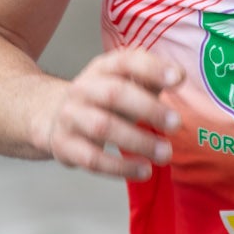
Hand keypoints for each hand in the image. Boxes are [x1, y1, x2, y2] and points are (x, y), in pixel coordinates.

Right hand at [32, 49, 183, 181]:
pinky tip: (144, 171)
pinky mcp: (64, 145)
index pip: (126, 61)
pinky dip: (121, 167)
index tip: (178, 78)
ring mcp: (70, 116)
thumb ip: (150, 80)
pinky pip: (92, 159)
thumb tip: (178, 77)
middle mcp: (83, 88)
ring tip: (165, 153)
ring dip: (138, 141)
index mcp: (102, 68)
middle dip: (148, 109)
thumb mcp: (124, 84)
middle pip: (114, 94)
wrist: (55, 117)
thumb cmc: (104, 101)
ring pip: (103, 127)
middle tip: (176, 123)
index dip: (153, 68)